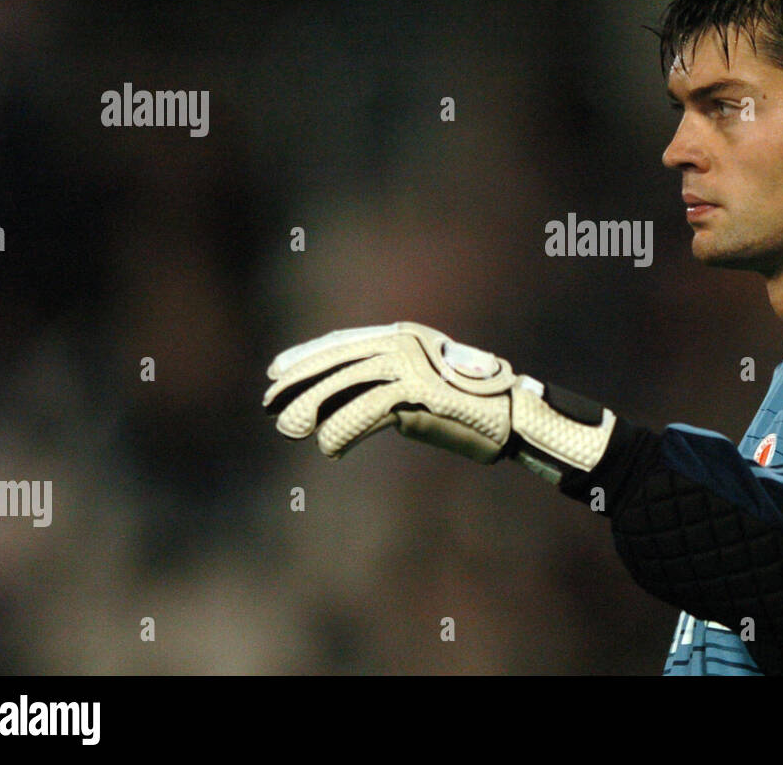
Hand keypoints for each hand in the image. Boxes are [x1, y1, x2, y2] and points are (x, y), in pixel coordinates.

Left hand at [262, 322, 614, 476]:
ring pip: (348, 380)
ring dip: (312, 406)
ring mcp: (414, 362)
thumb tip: (339, 408)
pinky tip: (328, 447)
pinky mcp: (421, 389)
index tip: (276, 371)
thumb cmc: (469, 413)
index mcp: (406, 335)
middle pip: (339, 358)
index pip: (345, 341)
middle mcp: (406, 341)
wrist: (514, 420)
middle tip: (268, 402)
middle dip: (299, 380)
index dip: (308, 356)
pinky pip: (369, 408)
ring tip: (287, 428)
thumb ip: (385, 392)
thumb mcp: (420, 396)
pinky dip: (345, 428)